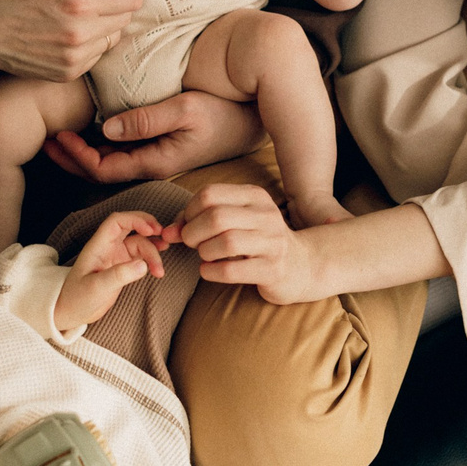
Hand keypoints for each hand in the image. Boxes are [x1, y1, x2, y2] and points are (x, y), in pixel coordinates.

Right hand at [0, 0, 146, 80]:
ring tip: (78, 10)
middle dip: (117, 1)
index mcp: (77, 2)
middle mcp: (80, 34)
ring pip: (113, 37)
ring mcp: (73, 59)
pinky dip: (90, 41)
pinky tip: (67, 30)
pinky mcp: (66, 74)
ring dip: (105, 22)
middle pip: (125, 17)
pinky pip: (96, 55)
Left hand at [43, 91, 265, 183]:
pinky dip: (99, 143)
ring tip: (58, 133)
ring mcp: (155, 158)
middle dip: (70, 157)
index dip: (77, 156)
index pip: (103, 169)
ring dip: (81, 151)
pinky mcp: (159, 149)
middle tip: (45, 136)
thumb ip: (146, 121)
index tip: (59, 134)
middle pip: (99, 171)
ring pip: (109, 162)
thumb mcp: (186, 111)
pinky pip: (122, 152)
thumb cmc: (222, 113)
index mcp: (154, 161)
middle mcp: (151, 164)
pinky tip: (88, 129)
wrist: (250, 122)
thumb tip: (106, 130)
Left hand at [53, 210, 174, 332]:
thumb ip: (119, 275)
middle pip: (132, 226)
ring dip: (153, 252)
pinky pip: (141, 257)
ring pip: (140, 244)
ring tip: (160, 271)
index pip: (117, 221)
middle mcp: (108, 247)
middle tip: (165, 239)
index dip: (135, 220)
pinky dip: (152, 260)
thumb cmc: (77, 298)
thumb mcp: (97, 288)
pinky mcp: (123, 268)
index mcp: (98, 245)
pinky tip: (158, 270)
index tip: (151, 231)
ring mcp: (117, 256)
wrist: (72, 312)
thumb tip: (144, 265)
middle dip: (150, 228)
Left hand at [176, 184, 323, 303]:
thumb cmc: (258, 242)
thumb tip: (165, 233)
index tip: (188, 226)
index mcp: (254, 196)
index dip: (189, 211)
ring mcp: (272, 242)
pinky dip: (211, 272)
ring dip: (204, 252)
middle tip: (192, 243)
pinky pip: (231, 270)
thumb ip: (199, 221)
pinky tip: (210, 271)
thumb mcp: (234, 222)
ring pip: (225, 242)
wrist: (301, 266)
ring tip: (205, 256)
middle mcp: (266, 215)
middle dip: (193, 233)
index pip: (210, 194)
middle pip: (216, 217)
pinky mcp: (273, 269)